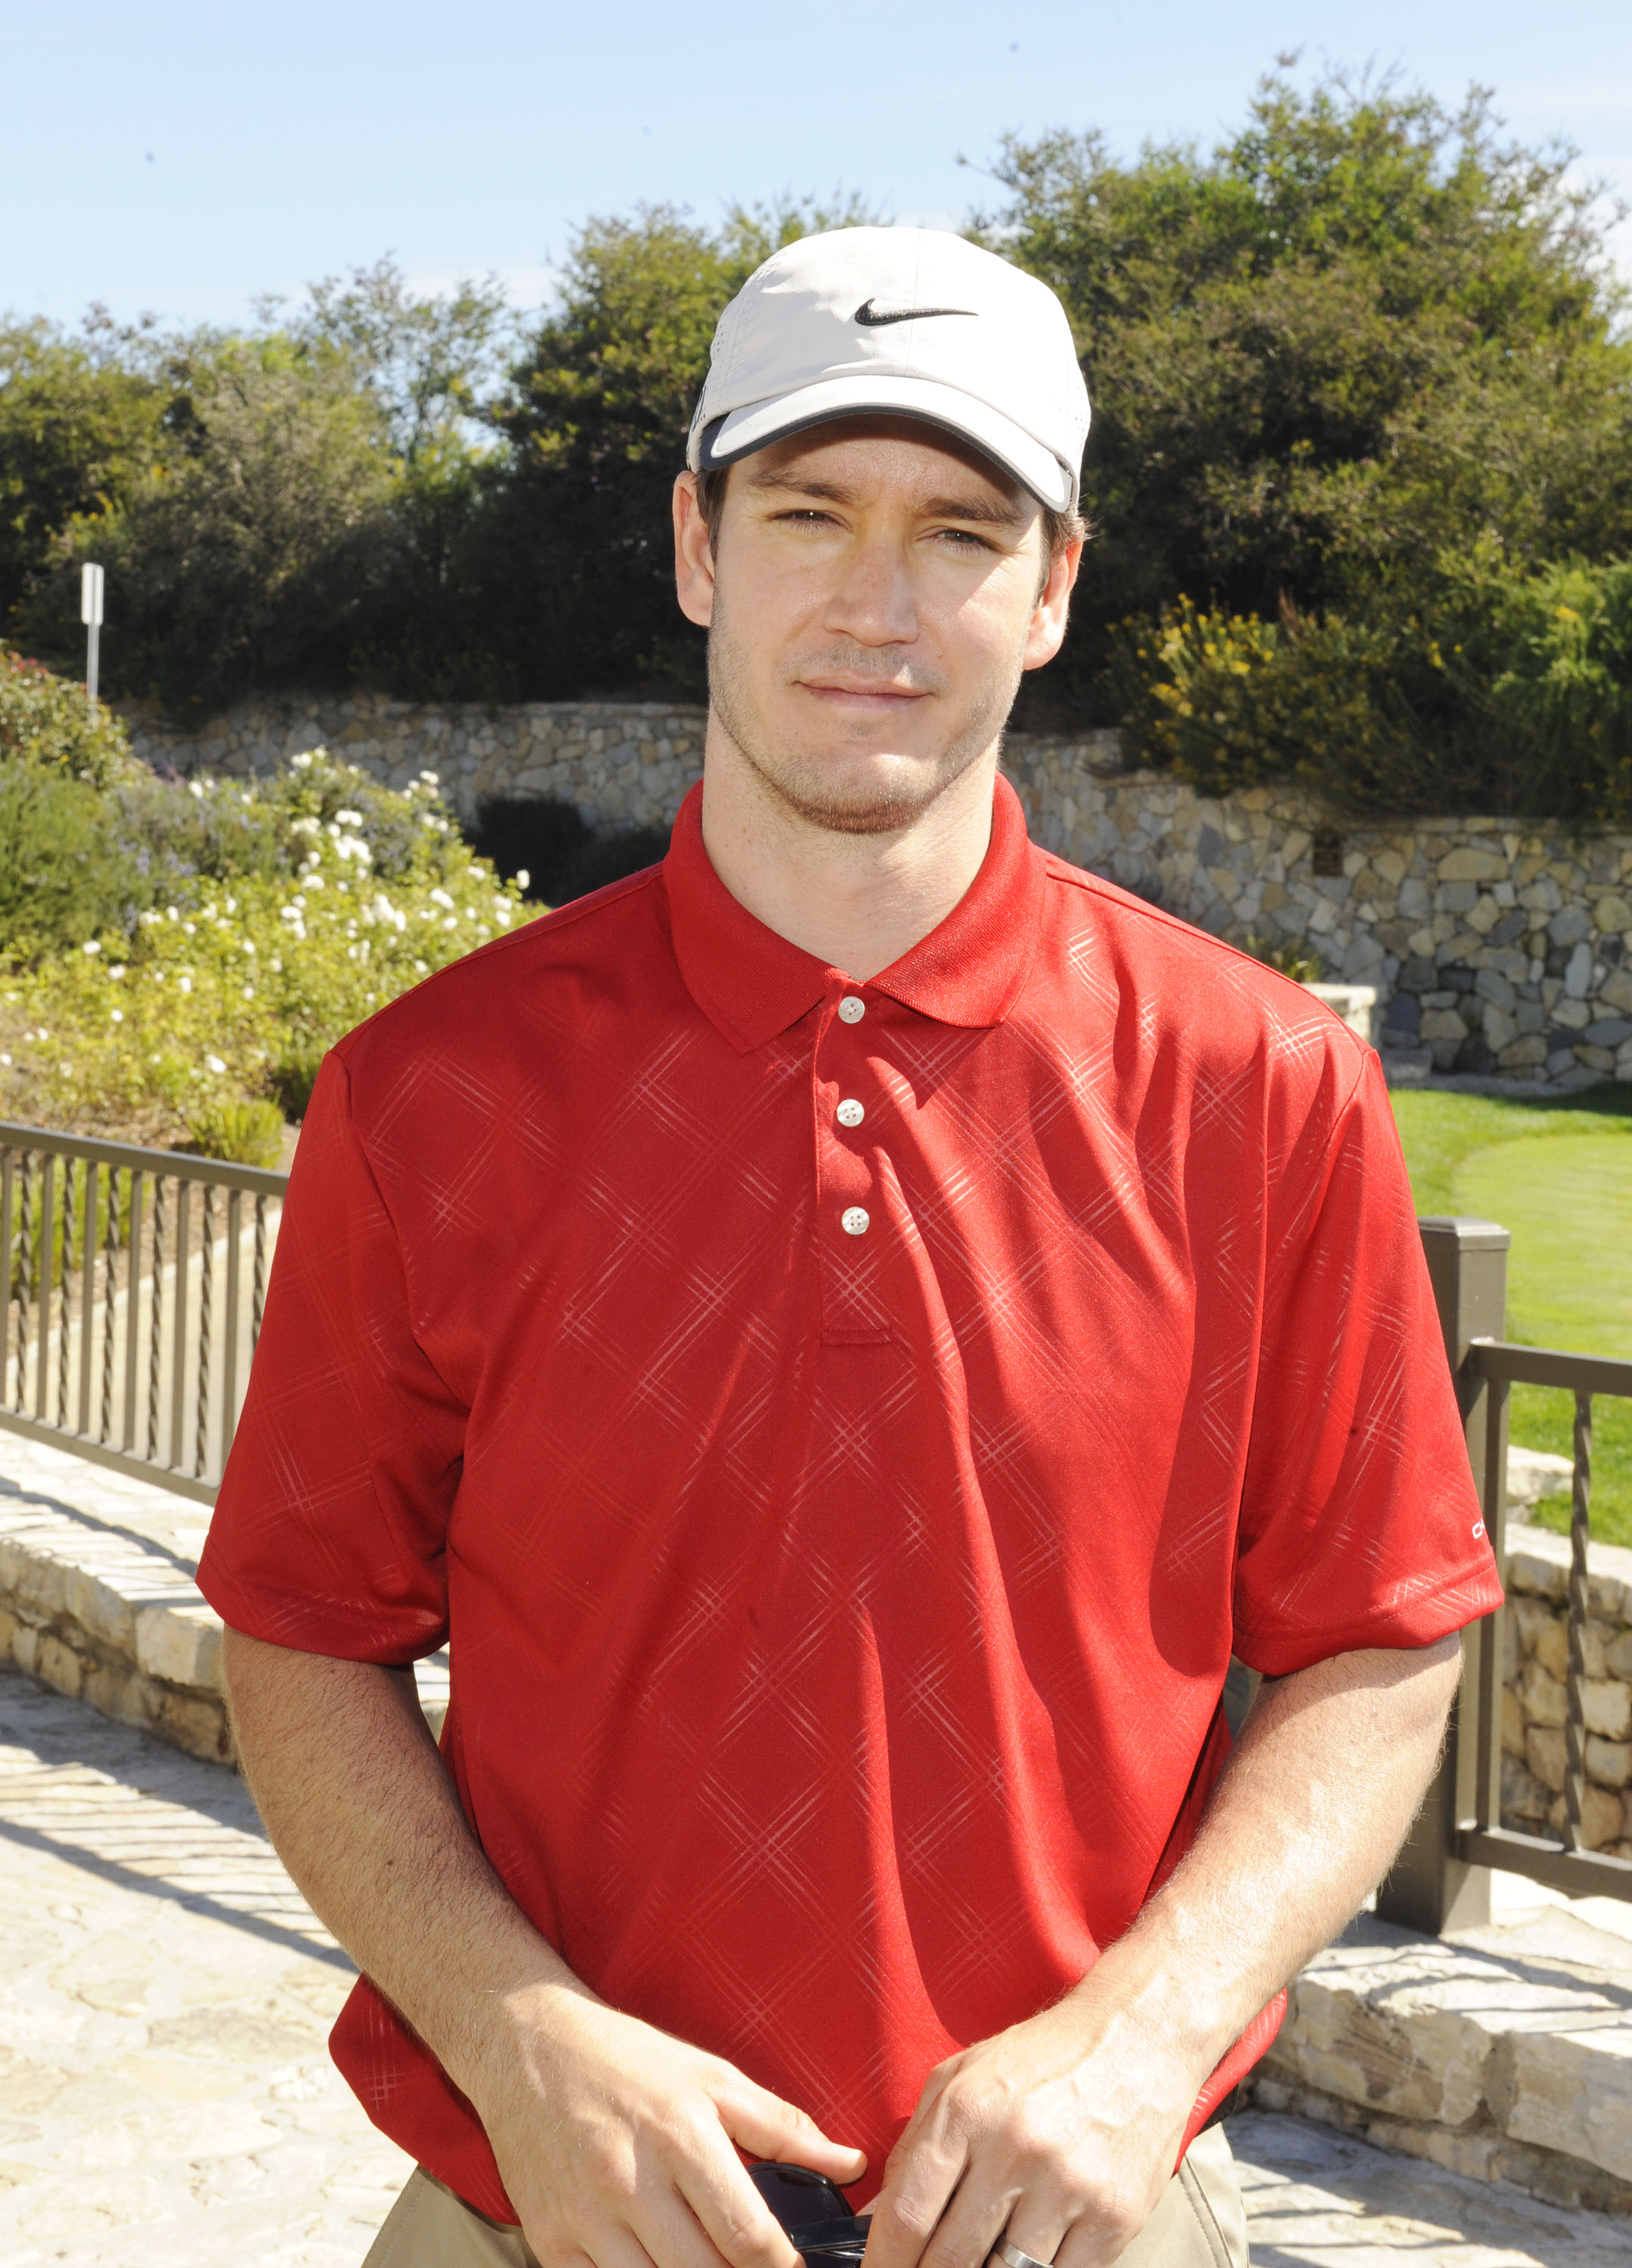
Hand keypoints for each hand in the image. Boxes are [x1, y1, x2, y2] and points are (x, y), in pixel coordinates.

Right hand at [469, 1982, 866, 2267]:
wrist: (527, 2047)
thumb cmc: (628, 2061)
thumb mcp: (712, 2078)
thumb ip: (783, 2127)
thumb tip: (850, 2165)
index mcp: (681, 2137)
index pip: (748, 2237)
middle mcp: (630, 2183)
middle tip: (753, 2267)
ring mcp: (584, 2219)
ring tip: (707, 2262)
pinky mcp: (548, 2241)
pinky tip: (657, 2264)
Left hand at [859, 1987, 1201, 2267]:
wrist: (1137, 2038)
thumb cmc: (1041, 2060)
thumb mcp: (960, 2078)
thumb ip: (911, 2149)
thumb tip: (875, 2221)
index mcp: (968, 2111)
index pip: (908, 2215)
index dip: (884, 2263)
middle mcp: (1016, 2149)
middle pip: (951, 2259)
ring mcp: (1069, 2187)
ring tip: (979, 2257)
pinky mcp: (1114, 2218)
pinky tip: (1025, 2256)